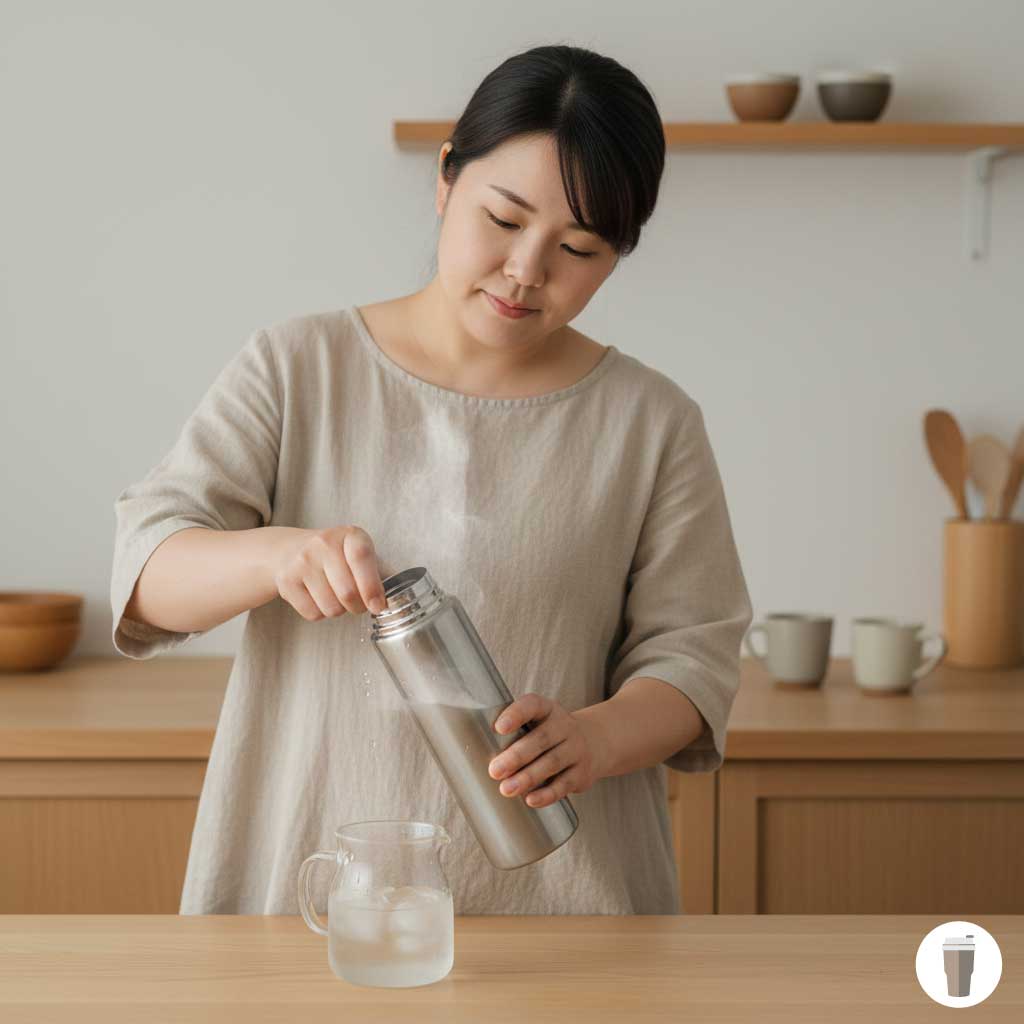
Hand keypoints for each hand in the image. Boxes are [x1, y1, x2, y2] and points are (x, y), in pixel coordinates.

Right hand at [270, 525, 387, 619]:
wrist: (289, 550)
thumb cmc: (335, 555)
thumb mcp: (359, 552)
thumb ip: (382, 572)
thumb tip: (404, 594)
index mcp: (350, 535)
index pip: (362, 558)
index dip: (372, 587)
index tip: (378, 606)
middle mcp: (323, 544)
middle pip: (347, 593)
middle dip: (358, 607)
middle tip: (358, 603)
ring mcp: (302, 562)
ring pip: (331, 608)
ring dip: (339, 611)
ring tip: (335, 596)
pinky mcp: (286, 581)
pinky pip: (312, 614)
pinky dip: (320, 613)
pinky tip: (318, 597)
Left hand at [487, 693, 605, 808]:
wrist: (595, 743)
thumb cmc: (549, 734)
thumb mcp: (537, 723)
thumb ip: (512, 733)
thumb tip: (471, 757)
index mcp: (547, 709)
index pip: (532, 705)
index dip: (516, 715)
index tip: (498, 728)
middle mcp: (564, 726)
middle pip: (541, 739)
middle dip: (516, 756)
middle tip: (494, 770)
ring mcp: (576, 749)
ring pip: (552, 763)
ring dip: (528, 777)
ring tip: (506, 789)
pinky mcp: (582, 773)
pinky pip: (564, 784)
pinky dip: (547, 794)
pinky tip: (531, 800)